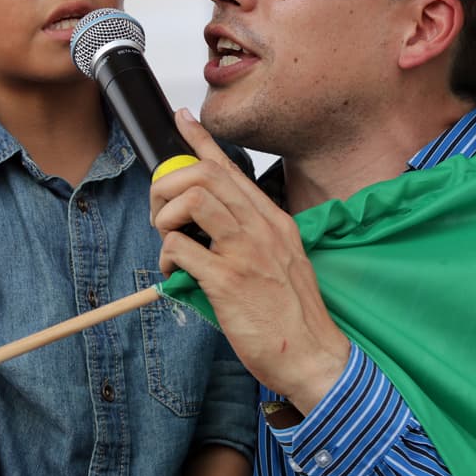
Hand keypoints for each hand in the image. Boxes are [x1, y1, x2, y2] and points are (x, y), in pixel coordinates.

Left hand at [151, 110, 349, 413]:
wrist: (315, 355)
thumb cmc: (294, 314)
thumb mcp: (282, 261)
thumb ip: (251, 238)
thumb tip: (207, 229)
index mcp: (273, 220)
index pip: (231, 168)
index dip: (200, 140)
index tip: (181, 120)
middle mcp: (261, 227)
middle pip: (205, 175)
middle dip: (168, 184)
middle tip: (160, 212)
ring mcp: (246, 251)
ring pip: (192, 200)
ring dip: (166, 215)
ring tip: (168, 239)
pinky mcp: (229, 280)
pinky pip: (182, 249)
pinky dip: (167, 257)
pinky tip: (173, 273)